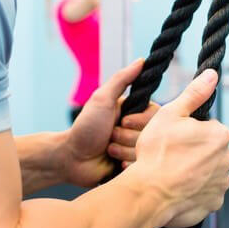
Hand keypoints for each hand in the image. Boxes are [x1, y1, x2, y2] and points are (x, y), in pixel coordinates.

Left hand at [61, 59, 158, 186]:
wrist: (72, 158)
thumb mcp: (102, 99)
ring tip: (109, 149)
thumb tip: (141, 60)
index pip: (156, 114)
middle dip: (127, 136)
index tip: (123, 121)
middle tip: (110, 136)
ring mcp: (137, 149)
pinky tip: (115, 164)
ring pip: (146, 151)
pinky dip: (127, 164)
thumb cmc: (86, 127)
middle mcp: (139, 130)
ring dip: (123, 150)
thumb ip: (122, 79)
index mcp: (135, 112)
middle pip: (151, 134)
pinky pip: (142, 167)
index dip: (139, 121)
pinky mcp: (135, 166)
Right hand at [129, 70, 228, 227]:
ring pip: (207, 171)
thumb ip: (194, 93)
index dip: (188, 131)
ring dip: (194, 171)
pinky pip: (205, 192)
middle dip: (193, 151)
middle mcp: (227, 159)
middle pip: (209, 150)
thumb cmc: (157, 153)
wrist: (149, 193)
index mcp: (219, 134)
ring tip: (172, 172)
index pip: (208, 128)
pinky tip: (177, 187)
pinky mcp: (214, 203)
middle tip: (171, 155)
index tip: (174, 138)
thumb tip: (212, 74)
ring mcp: (221, 183)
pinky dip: (194, 190)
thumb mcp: (170, 114)